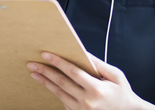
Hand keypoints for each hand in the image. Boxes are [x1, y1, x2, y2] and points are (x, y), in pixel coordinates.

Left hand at [27, 52, 149, 109]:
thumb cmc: (123, 93)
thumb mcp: (116, 75)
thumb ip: (98, 64)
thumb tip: (83, 52)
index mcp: (96, 89)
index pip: (72, 72)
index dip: (57, 62)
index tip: (45, 54)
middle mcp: (87, 101)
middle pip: (61, 83)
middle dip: (45, 72)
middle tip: (32, 64)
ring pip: (59, 94)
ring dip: (45, 82)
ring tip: (34, 73)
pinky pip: (63, 102)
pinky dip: (55, 92)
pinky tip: (47, 84)